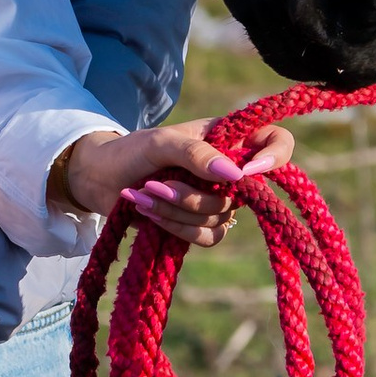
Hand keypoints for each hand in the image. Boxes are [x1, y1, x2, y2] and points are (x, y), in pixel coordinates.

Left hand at [56, 119, 295, 248]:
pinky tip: (146, 211)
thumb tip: (237, 177)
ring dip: (177, 211)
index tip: (247, 171)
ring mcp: (216, 199)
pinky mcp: (198, 224)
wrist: (98, 177)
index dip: (274, 157)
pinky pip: (206, 236)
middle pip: (241, 194)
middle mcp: (229, 170)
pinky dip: (175, 227)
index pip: (277, 142)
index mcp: (229, 139)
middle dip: (194, 195)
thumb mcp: (161, 143)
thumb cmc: (131, 150)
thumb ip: (197, 153)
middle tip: (155, 183)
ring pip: (219, 219)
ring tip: (143, 194)